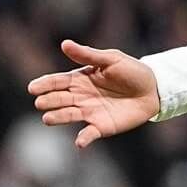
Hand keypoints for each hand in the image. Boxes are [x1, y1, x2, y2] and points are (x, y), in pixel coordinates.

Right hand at [26, 40, 159, 149]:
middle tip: (40, 102)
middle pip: (59, 99)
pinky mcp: (102, 127)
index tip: (32, 88)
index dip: (44, 84)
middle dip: (48, 101)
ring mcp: (90, 112)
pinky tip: (79, 142)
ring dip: (58, 118)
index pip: (57, 82)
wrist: (154, 89)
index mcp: (80, 79)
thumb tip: (64, 44)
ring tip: (47, 118)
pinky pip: (89, 134)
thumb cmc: (132, 71)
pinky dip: (83, 139)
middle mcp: (81, 97)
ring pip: (68, 116)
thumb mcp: (111, 59)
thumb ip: (88, 54)